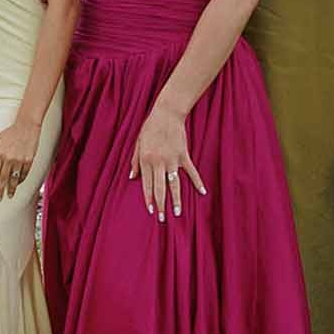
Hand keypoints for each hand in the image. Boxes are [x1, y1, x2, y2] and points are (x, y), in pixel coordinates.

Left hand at [0, 118, 41, 199]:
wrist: (27, 126)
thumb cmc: (11, 131)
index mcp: (0, 153)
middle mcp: (9, 158)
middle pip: (3, 178)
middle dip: (0, 190)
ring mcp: (20, 160)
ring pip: (14, 178)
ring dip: (11, 188)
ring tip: (9, 195)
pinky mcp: (29, 160)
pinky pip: (24, 174)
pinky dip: (20, 180)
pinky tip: (18, 184)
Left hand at [129, 104, 205, 221]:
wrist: (167, 114)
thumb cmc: (150, 128)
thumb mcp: (138, 143)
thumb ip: (134, 161)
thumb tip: (131, 177)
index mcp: (146, 160)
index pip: (147, 185)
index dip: (148, 199)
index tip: (151, 210)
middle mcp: (158, 163)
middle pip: (160, 188)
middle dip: (160, 205)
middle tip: (162, 219)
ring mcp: (172, 160)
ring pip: (174, 184)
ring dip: (176, 200)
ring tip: (178, 213)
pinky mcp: (184, 156)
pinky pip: (191, 172)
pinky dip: (197, 182)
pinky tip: (202, 192)